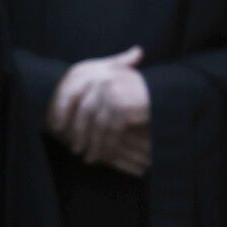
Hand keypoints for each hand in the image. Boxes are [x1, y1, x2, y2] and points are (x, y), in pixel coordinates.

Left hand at [49, 48, 150, 175]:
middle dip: (78, 131)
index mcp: (99, 69)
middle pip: (83, 110)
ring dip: (92, 143)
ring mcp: (113, 92)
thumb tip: (68, 92)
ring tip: (88, 157)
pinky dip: (105, 146)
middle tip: (74, 148)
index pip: (71, 89)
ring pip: (96, 124)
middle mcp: (104, 78)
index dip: (61, 109)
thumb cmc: (141, 89)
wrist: (170, 93)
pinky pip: (109, 132)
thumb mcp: (118, 79)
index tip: (56, 125)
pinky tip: (103, 156)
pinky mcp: (122, 107)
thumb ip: (96, 82)